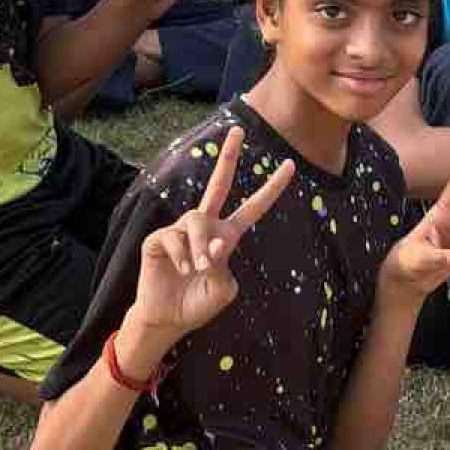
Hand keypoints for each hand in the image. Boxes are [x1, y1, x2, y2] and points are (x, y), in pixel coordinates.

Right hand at [125, 127, 296, 343]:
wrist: (168, 319)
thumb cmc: (198, 304)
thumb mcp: (222, 290)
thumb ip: (224, 266)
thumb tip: (215, 242)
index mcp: (227, 236)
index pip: (253, 208)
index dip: (271, 189)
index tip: (290, 166)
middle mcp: (206, 226)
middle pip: (219, 184)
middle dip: (228, 157)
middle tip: (238, 130)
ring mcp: (181, 230)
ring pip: (197, 220)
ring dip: (201, 245)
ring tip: (198, 268)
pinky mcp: (159, 239)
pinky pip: (173, 237)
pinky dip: (181, 255)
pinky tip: (181, 270)